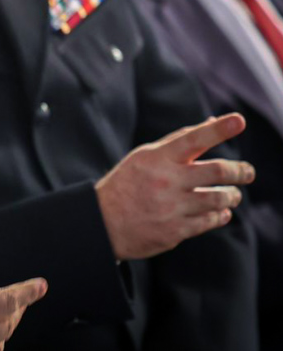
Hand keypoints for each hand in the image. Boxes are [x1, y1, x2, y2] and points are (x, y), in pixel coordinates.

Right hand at [96, 113, 254, 260]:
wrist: (103, 222)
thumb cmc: (128, 183)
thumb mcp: (144, 157)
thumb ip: (177, 142)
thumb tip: (212, 122)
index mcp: (156, 159)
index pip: (192, 139)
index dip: (218, 130)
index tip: (239, 121)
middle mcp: (166, 181)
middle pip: (217, 171)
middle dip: (241, 171)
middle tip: (248, 172)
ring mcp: (171, 207)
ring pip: (220, 199)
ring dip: (232, 195)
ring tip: (233, 194)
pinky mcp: (175, 231)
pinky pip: (210, 221)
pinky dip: (221, 215)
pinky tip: (221, 211)